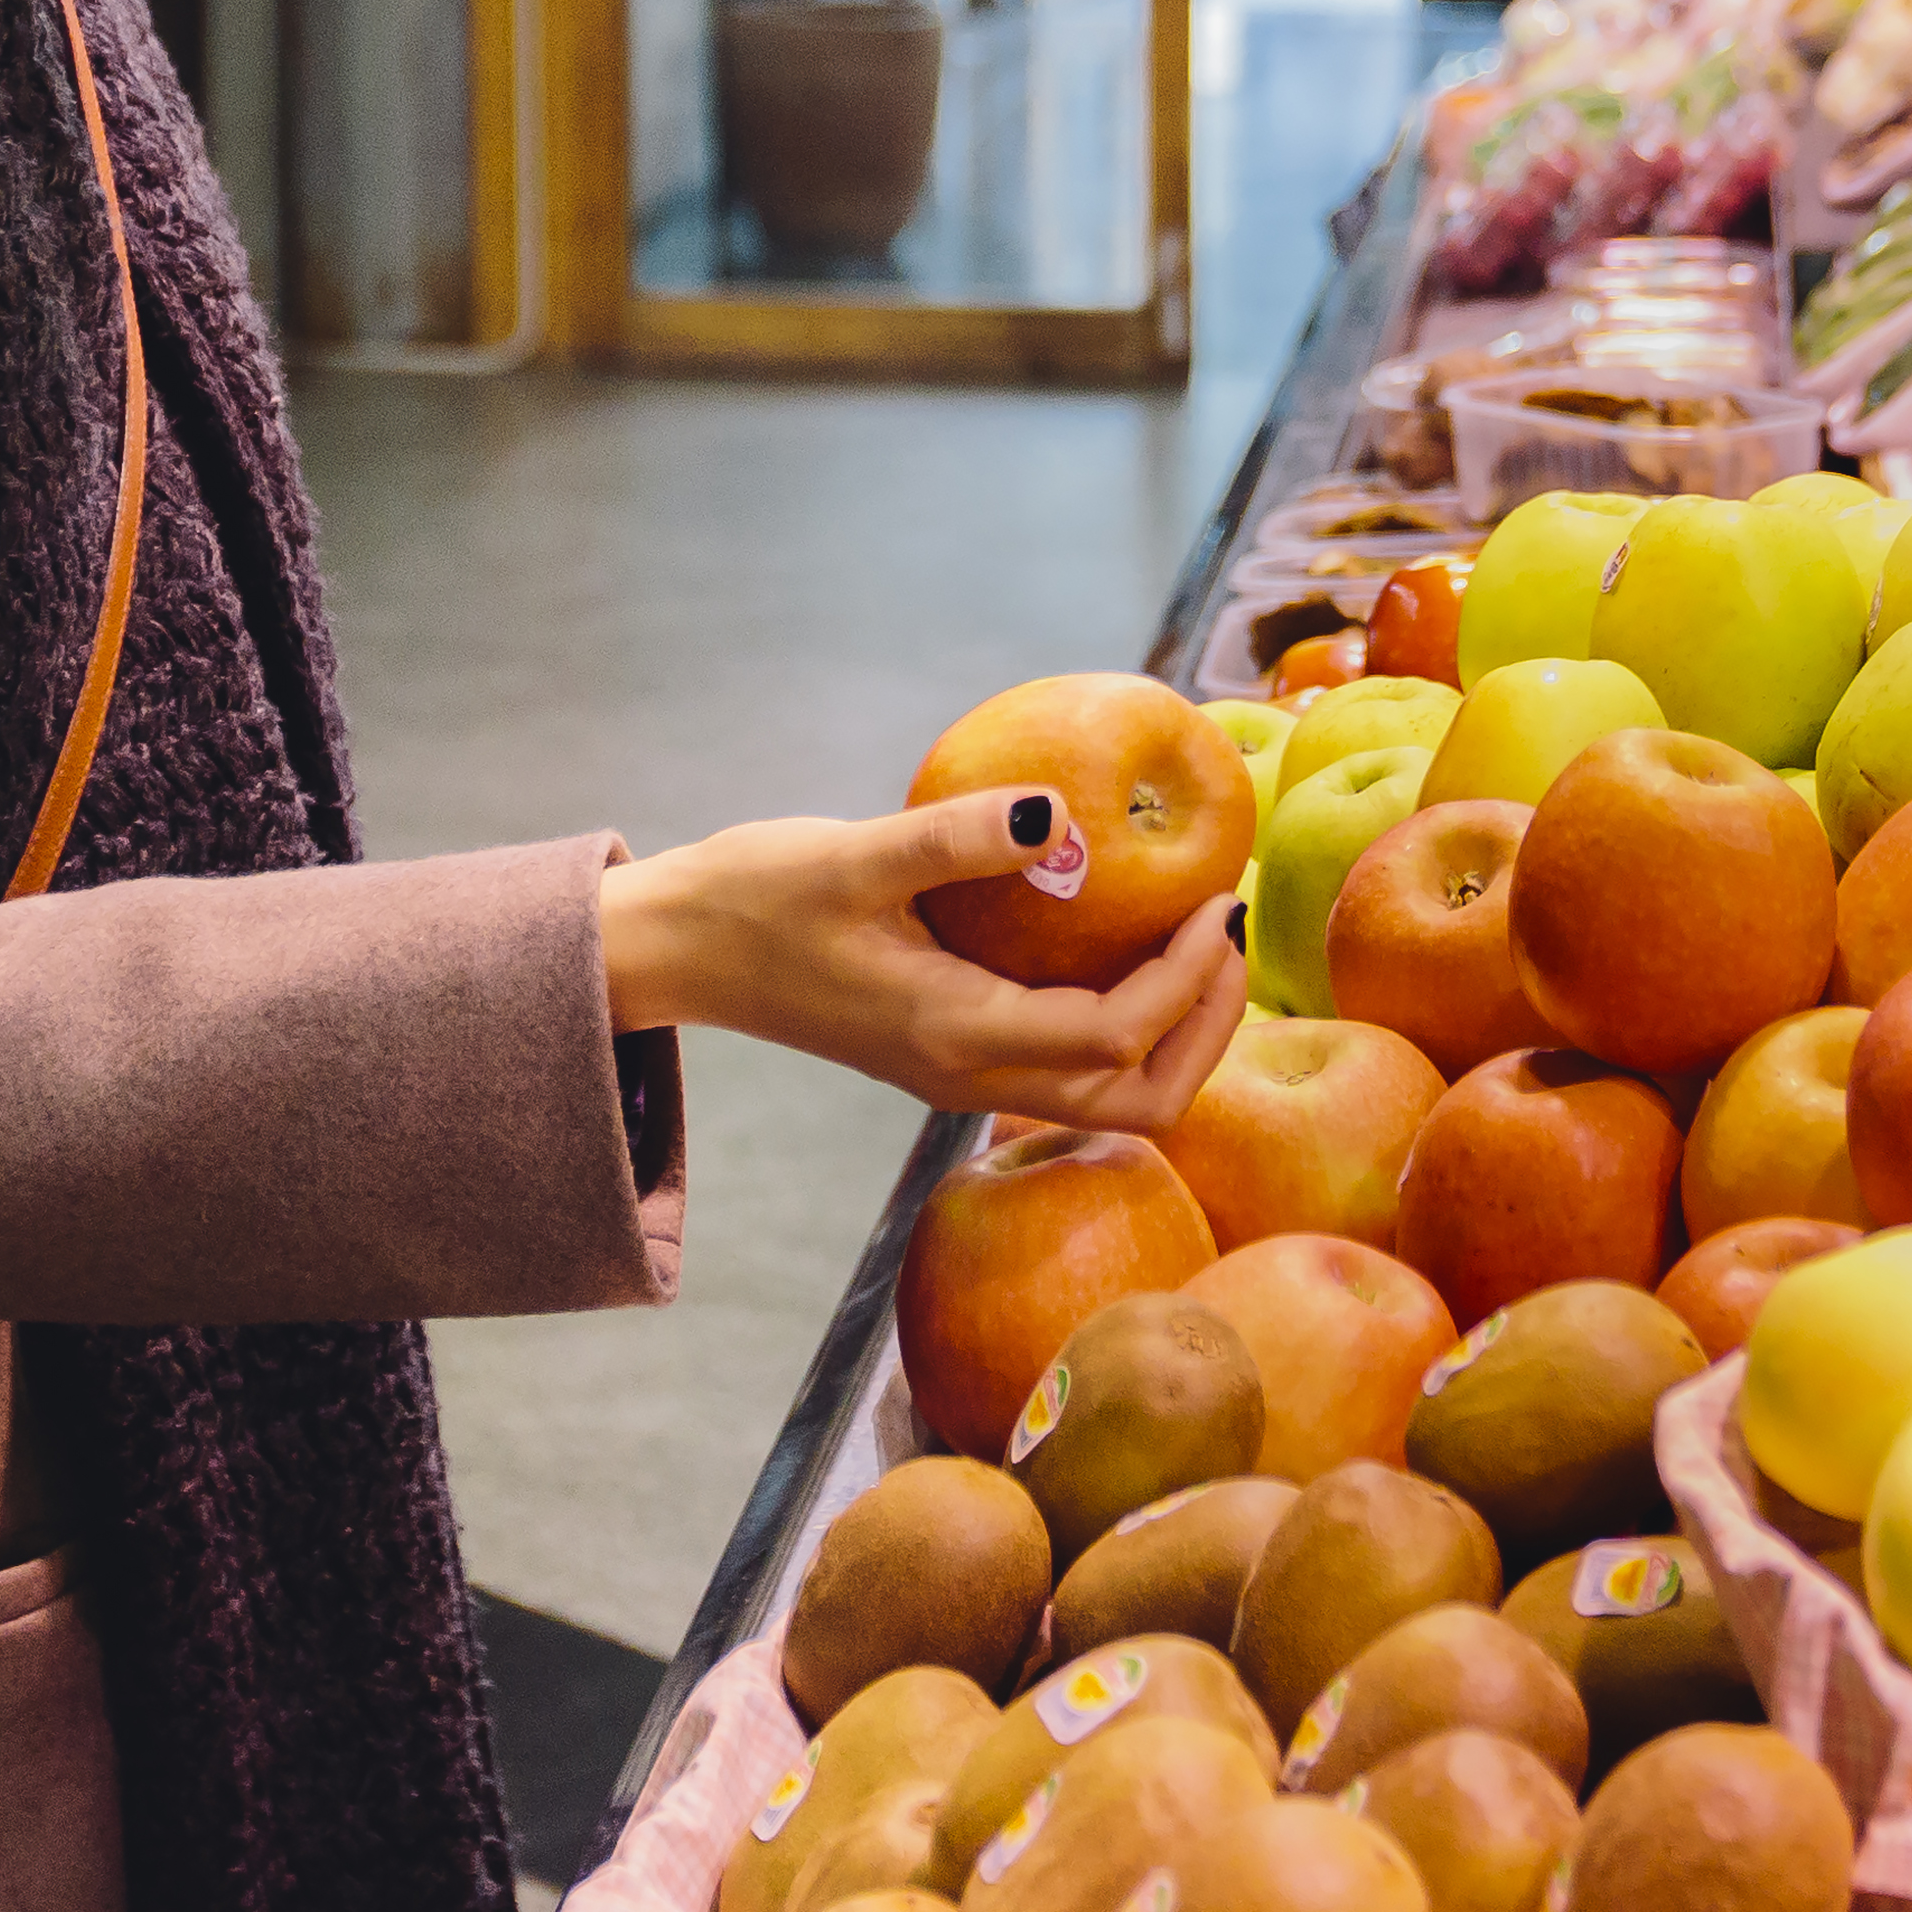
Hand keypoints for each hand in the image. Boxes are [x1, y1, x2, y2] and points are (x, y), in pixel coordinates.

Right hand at [596, 793, 1244, 1133]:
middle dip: (1203, 1031)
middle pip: (1132, 1102)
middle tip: (1232, 938)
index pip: (1113, 1036)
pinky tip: (1132, 944)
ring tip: (1204, 946)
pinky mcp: (950, 1049)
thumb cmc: (754, 898)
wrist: (679, 948)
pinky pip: (1067, 1063)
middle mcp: (967, 1073)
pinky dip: (1126, 1021)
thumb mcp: (853, 854)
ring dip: (1173, 1033)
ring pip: (1104, 1094)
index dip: (1187, 980)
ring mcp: (959, 1070)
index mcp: (955, 1035)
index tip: (1219, 901)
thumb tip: (1061, 810)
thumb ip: (956, 836)